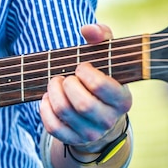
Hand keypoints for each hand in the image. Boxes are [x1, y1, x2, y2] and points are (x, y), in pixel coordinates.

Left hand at [39, 23, 132, 150]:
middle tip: (64, 77)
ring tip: (55, 83)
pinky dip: (44, 109)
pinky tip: (47, 98)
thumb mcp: (106, 57)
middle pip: (82, 104)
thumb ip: (102, 38)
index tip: (80, 67)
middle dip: (66, 85)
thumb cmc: (101, 78)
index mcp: (122, 100)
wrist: (99, 115)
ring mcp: (90, 133)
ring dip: (53, 93)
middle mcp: (109, 120)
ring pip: (64, 113)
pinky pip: (52, 126)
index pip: (101, 86)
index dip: (85, 73)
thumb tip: (87, 28)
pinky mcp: (72, 140)